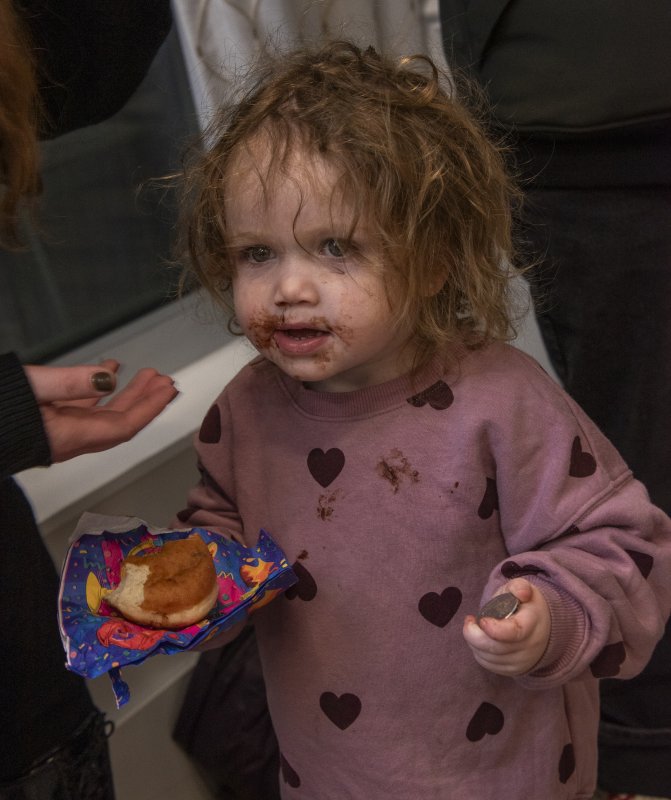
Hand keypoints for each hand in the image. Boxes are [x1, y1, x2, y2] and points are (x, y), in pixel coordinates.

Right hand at [24, 359, 177, 462]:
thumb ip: (71, 382)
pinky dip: (100, 392)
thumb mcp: (32, 387)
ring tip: (146, 375)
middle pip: (120, 422)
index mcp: (70, 436)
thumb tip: (108, 376)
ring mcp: (59, 433)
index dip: (150, 408)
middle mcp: (69, 439)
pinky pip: (84, 410)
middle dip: (146, 402)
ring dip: (127, 395)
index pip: (123, 426)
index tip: (168, 390)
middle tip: (165, 381)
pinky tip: (108, 373)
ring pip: (104, 415)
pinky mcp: (48, 425)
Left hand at [462, 578, 550, 676]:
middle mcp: (530, 646)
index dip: (494, 629)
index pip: (513, 633)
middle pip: (496, 648)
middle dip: (474, 634)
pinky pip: (488, 664)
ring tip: (475, 627)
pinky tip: (480, 638)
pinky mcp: (514, 670)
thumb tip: (522, 593)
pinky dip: (478, 651)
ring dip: (474, 642)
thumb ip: (518, 586)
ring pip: (489, 658)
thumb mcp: (523, 589)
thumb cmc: (525, 605)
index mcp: (533, 623)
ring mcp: (523, 661)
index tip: (482, 620)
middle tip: (470, 620)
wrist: (541, 627)